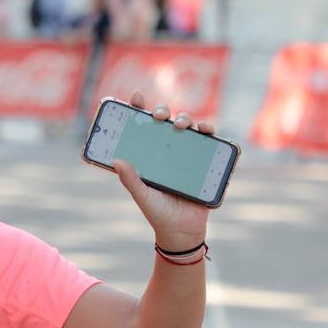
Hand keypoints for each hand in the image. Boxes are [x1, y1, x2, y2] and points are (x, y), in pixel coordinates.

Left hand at [111, 90, 212, 249]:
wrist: (182, 232)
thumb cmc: (158, 213)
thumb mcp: (142, 195)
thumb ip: (130, 179)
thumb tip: (117, 160)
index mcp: (149, 155)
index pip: (142, 126)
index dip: (138, 108)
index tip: (135, 96)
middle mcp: (167, 150)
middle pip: (165, 122)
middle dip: (163, 112)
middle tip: (159, 117)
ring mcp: (187, 154)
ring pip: (188, 127)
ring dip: (186, 119)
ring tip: (181, 125)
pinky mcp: (205, 162)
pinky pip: (210, 142)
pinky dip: (210, 132)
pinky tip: (206, 130)